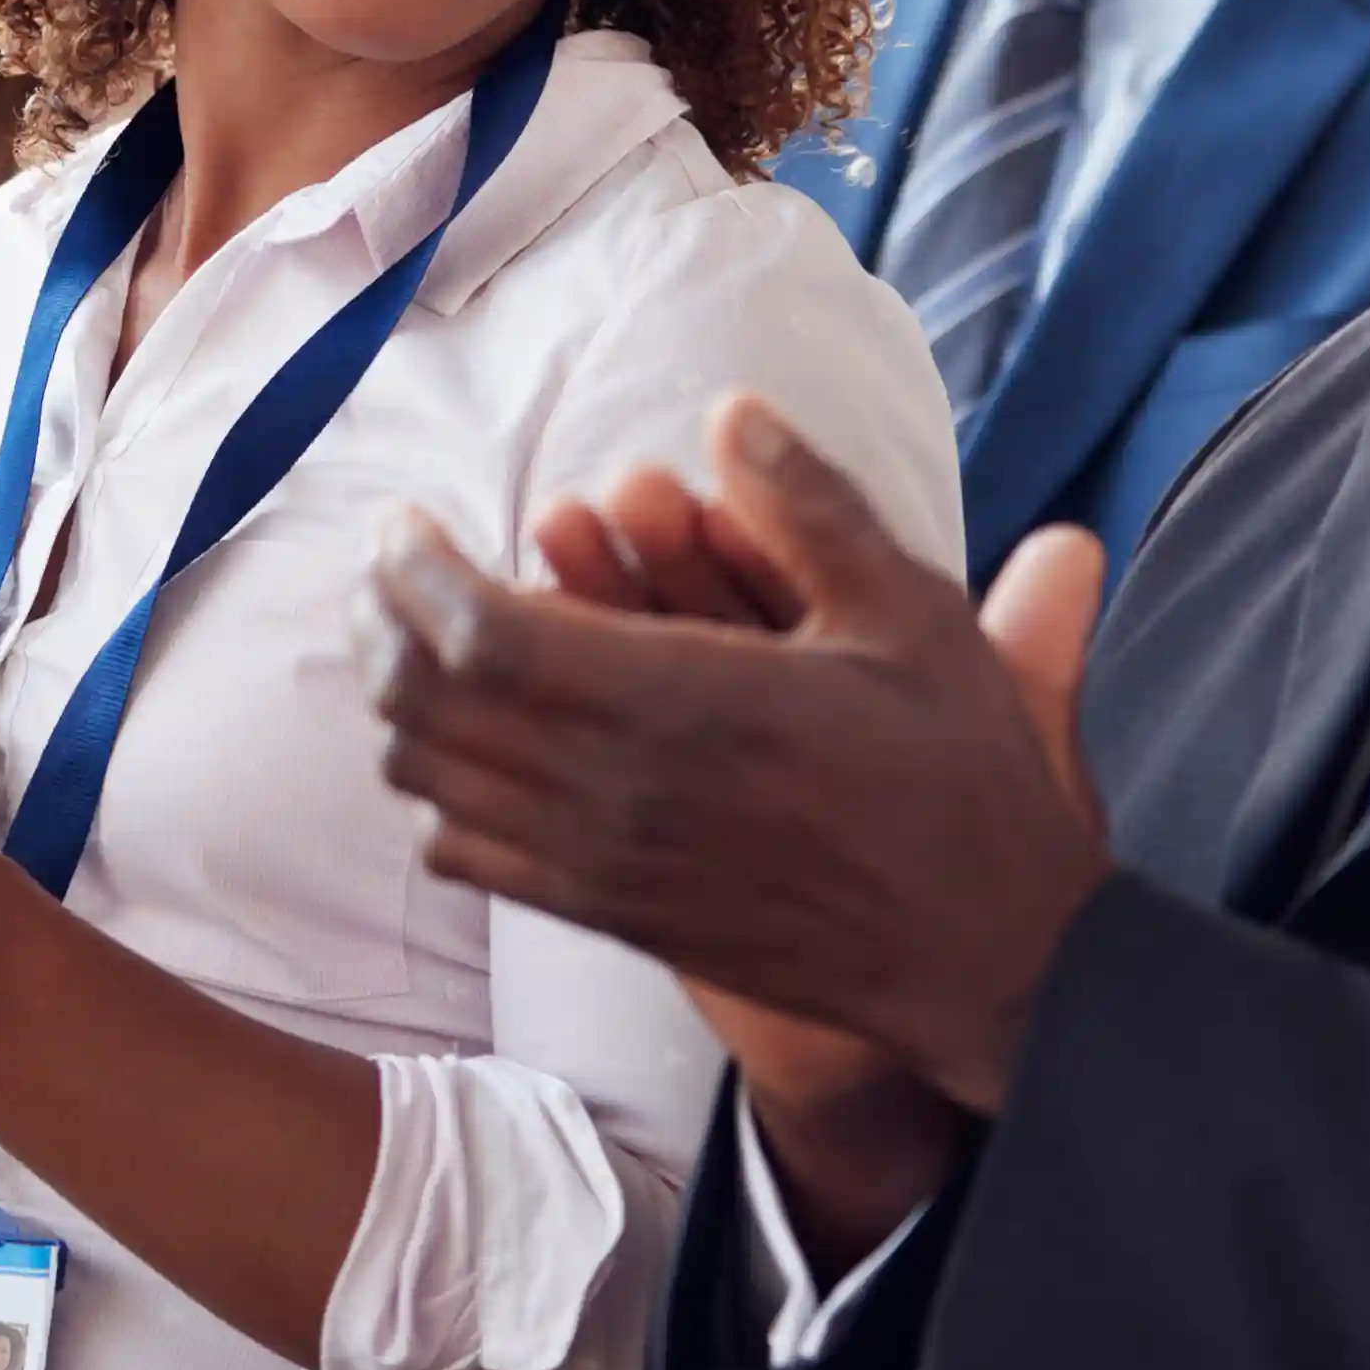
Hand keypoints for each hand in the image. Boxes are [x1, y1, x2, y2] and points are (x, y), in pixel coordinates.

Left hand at [368, 395, 1110, 1260]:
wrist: (984, 958)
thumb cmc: (959, 778)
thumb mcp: (912, 616)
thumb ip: (810, 507)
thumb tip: (728, 411)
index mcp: (684, 704)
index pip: (482, 636)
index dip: (419, 572)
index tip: (408, 521)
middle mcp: (621, 793)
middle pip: (429, 705)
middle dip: (385, 624)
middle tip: (392, 568)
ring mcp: (606, 866)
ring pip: (433, 782)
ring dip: (401, 704)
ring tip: (414, 641)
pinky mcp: (611, 917)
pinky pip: (471, 856)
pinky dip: (438, 793)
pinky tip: (468, 745)